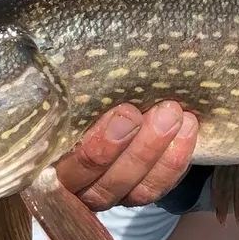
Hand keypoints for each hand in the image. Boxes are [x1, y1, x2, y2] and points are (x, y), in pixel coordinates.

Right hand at [52, 101, 199, 212]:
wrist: (97, 103)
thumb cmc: (71, 95)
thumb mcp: (64, 92)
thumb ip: (70, 89)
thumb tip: (58, 46)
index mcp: (49, 164)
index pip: (70, 168)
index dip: (98, 146)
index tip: (125, 112)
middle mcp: (76, 187)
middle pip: (106, 184)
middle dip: (140, 148)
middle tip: (164, 111)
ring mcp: (107, 193)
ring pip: (136, 190)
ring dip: (161, 153)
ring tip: (179, 117)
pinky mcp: (134, 192)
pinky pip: (157, 188)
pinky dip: (175, 162)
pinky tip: (189, 130)